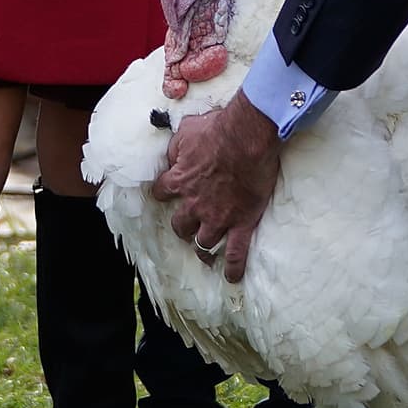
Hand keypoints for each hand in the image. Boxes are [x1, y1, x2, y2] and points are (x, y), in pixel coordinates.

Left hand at [150, 92, 281, 281]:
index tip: (166, 193)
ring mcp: (218, 217)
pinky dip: (233, 269)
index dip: (163, 192)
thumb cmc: (218, 129)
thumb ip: (177, 145)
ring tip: (204, 253)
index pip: (161, 192)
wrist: (247, 137)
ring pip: (203, 243)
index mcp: (180, 180)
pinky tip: (232, 278)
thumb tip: (173, 152)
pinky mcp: (241, 223)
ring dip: (202, 248)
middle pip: (180, 225)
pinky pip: (235, 254)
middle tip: (187, 227)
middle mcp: (195, 204)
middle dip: (182, 227)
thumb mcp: (187, 130)